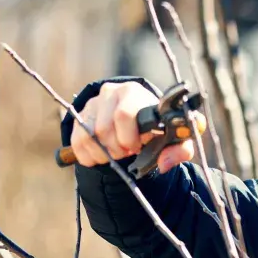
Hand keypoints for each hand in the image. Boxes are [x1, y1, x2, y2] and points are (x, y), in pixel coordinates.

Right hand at [70, 81, 197, 169]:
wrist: (137, 120)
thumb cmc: (157, 128)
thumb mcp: (174, 137)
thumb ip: (180, 149)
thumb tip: (164, 164)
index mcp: (134, 93)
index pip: (123, 115)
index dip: (129, 138)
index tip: (137, 147)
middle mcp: (110, 92)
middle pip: (103, 129)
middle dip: (117, 149)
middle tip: (127, 152)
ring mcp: (92, 104)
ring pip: (88, 137)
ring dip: (104, 154)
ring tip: (117, 153)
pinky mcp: (80, 117)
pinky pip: (77, 142)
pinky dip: (90, 156)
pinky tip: (103, 155)